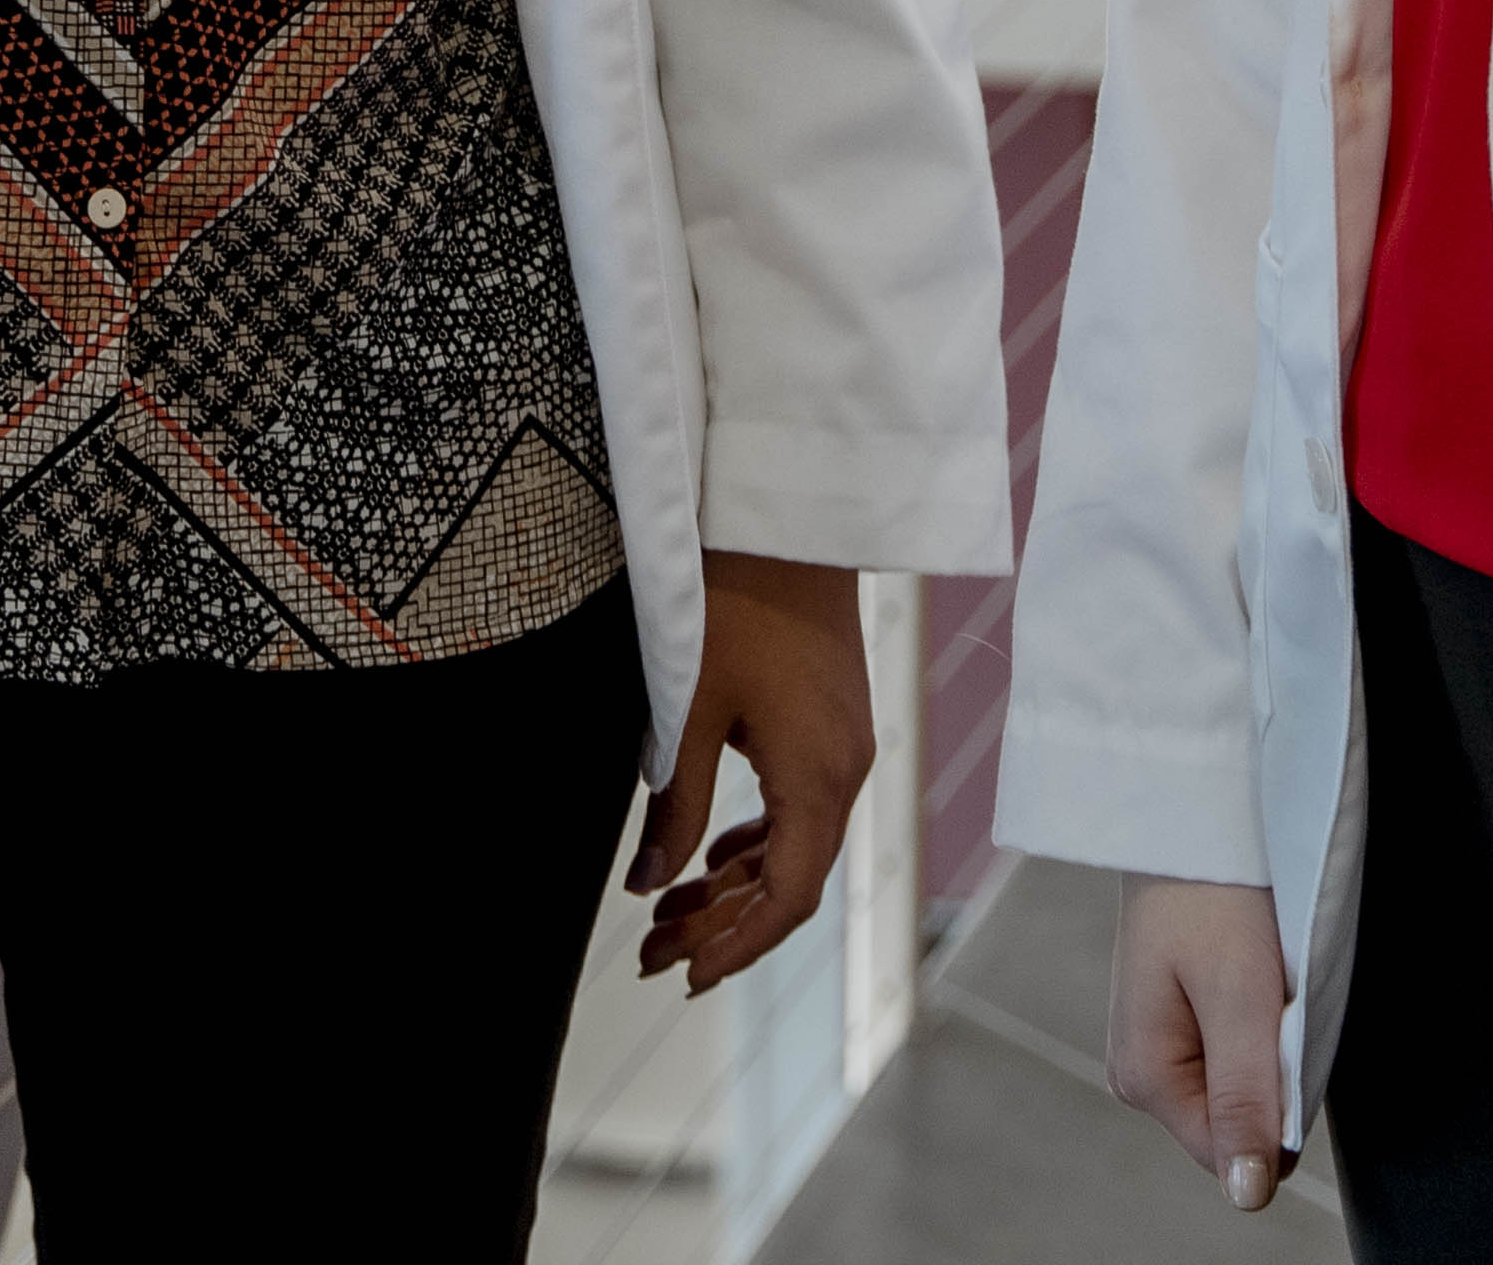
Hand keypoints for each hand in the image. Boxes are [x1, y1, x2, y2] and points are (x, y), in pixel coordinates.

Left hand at [628, 552, 871, 991]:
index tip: (686, 976)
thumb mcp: (687, 708)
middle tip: (653, 955)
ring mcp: (845, 745)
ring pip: (795, 846)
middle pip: (791, 881)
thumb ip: (673, 805)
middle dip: (722, 925)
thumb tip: (646, 886)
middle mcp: (846, 771)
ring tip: (665, 912)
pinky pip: (800, 807)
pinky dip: (755, 842)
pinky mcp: (832, 721)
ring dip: (733, 885)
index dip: (737, 947)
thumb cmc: (731, 601)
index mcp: (818, 778)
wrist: (786, 516)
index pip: (788, 899)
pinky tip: (711, 855)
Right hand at [1108, 873, 1295, 1210]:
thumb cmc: (1209, 887)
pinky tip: (1255, 967)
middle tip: (1270, 987)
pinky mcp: (1180, 1018)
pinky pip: (1241, 1047)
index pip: (1233, 1148)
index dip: (1277, 1102)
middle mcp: (1142, 1072)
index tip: (1279, 1025)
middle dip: (1274, 1068)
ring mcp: (1160, 1045)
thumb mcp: (1238, 993)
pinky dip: (1264, 1015)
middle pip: (1240, 1117)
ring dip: (1272, 1039)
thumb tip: (1247, 1194)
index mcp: (1143, 1078)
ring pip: (1247, 1082)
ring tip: (1260, 970)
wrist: (1189, 807)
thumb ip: (1245, 1096)